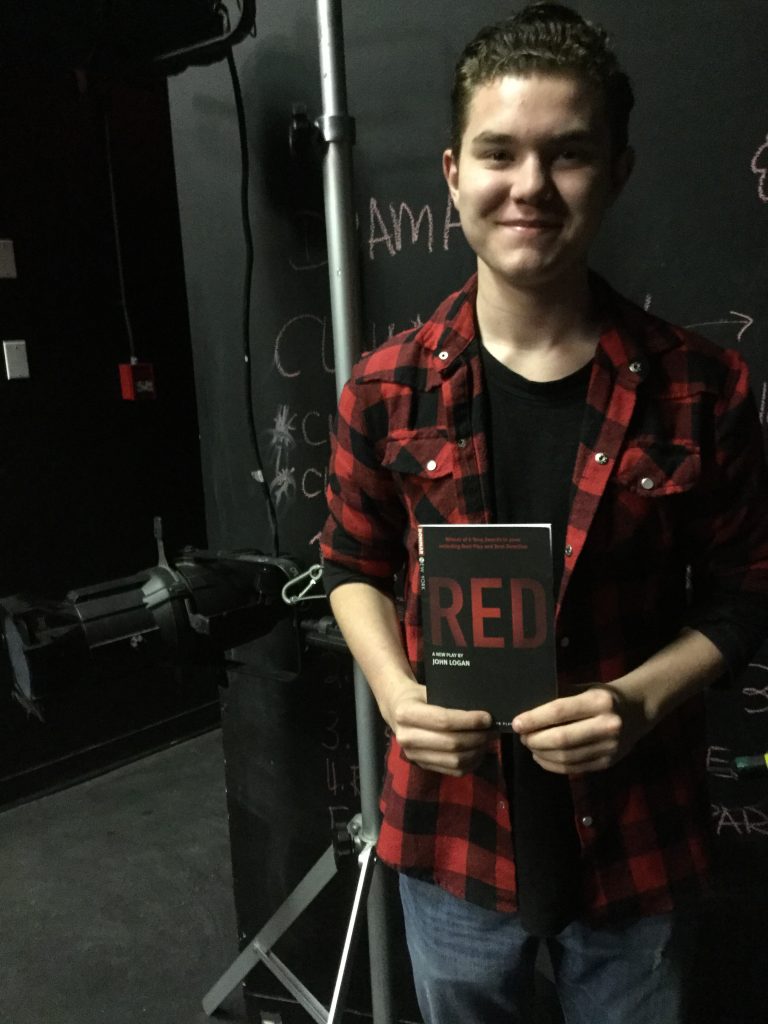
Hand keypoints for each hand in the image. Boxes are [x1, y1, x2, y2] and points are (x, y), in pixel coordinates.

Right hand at [384, 679, 493, 776]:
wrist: (397, 710)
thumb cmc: (418, 697)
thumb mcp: (429, 691)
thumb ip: (450, 700)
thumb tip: (482, 708)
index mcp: (406, 714)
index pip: (443, 720)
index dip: (469, 721)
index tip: (487, 718)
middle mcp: (406, 738)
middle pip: (451, 743)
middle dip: (477, 737)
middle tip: (492, 730)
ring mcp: (413, 755)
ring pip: (454, 760)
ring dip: (477, 752)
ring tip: (487, 740)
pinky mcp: (422, 766)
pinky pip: (454, 771)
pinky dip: (471, 763)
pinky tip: (479, 751)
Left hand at [511, 685, 646, 773]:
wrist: (638, 710)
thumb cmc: (603, 696)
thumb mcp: (584, 688)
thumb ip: (560, 698)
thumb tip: (527, 710)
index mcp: (599, 701)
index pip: (559, 712)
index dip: (534, 719)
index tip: (516, 723)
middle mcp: (607, 724)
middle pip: (561, 739)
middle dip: (535, 740)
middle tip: (522, 737)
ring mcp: (610, 747)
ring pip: (566, 757)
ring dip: (541, 754)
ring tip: (530, 746)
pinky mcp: (608, 762)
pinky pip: (575, 768)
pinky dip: (553, 765)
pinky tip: (542, 757)